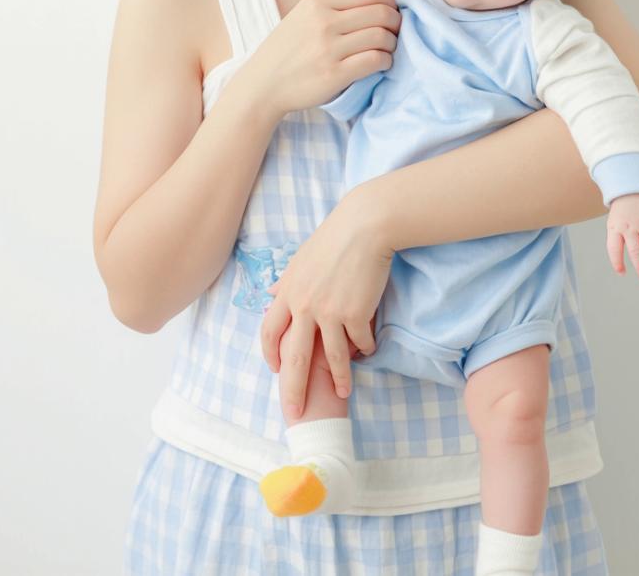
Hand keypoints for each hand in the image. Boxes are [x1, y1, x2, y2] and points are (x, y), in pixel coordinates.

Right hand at [244, 0, 400, 118]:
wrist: (262, 84)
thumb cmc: (288, 50)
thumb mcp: (304, 16)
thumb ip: (335, 6)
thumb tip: (379, 1)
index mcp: (318, 1)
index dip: (390, 2)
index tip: (391, 14)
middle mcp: (323, 21)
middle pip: (382, 13)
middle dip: (396, 23)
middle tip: (394, 34)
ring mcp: (328, 48)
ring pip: (382, 36)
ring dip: (392, 44)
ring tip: (386, 50)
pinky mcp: (334, 74)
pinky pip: (375, 60)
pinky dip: (386, 61)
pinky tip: (381, 64)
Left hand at [260, 184, 393, 416]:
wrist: (364, 226)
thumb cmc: (334, 237)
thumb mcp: (301, 258)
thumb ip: (286, 280)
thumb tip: (270, 292)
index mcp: (287, 292)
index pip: (270, 332)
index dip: (270, 354)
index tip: (275, 370)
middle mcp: (304, 306)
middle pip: (293, 357)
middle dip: (293, 388)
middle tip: (294, 411)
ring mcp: (330, 312)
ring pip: (331, 357)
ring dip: (339, 379)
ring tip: (344, 393)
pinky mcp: (355, 314)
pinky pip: (360, 342)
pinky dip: (365, 350)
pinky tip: (369, 351)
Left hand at [606, 194, 638, 279]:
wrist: (631, 188)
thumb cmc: (622, 212)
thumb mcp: (614, 224)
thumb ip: (619, 240)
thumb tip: (622, 263)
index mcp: (616, 228)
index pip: (614, 248)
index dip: (617, 262)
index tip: (622, 273)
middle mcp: (630, 227)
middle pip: (636, 250)